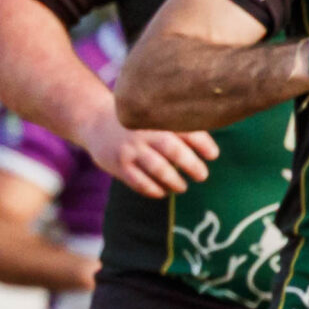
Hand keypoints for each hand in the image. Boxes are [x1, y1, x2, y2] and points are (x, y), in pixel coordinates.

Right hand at [83, 113, 218, 198]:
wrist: (95, 121)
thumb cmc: (137, 123)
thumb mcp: (153, 116)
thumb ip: (177, 126)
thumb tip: (210, 147)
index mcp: (157, 118)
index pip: (184, 130)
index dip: (202, 143)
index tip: (213, 155)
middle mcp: (144, 133)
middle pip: (173, 149)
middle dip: (192, 165)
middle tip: (202, 175)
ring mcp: (130, 150)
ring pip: (157, 169)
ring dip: (174, 181)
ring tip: (182, 187)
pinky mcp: (119, 165)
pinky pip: (139, 183)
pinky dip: (154, 190)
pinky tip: (163, 192)